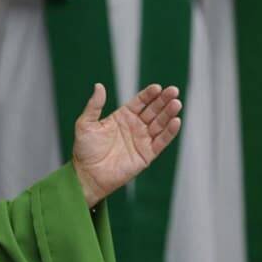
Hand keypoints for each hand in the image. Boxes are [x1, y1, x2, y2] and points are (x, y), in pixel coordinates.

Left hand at [72, 84, 182, 207]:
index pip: (140, 102)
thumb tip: (99, 86)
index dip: (149, 94)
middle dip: (164, 100)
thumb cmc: (85, 150)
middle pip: (154, 110)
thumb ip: (94, 105)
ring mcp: (142, 140)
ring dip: (169, 113)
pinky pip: (161, 142)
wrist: (87, 175)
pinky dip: (170, 132)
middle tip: (173, 91)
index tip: (157, 87)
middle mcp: (135, 126)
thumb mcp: (86, 124)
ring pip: (160, 124)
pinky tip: (176, 121)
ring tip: (176, 104)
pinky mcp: (147, 154)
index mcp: (123, 116)